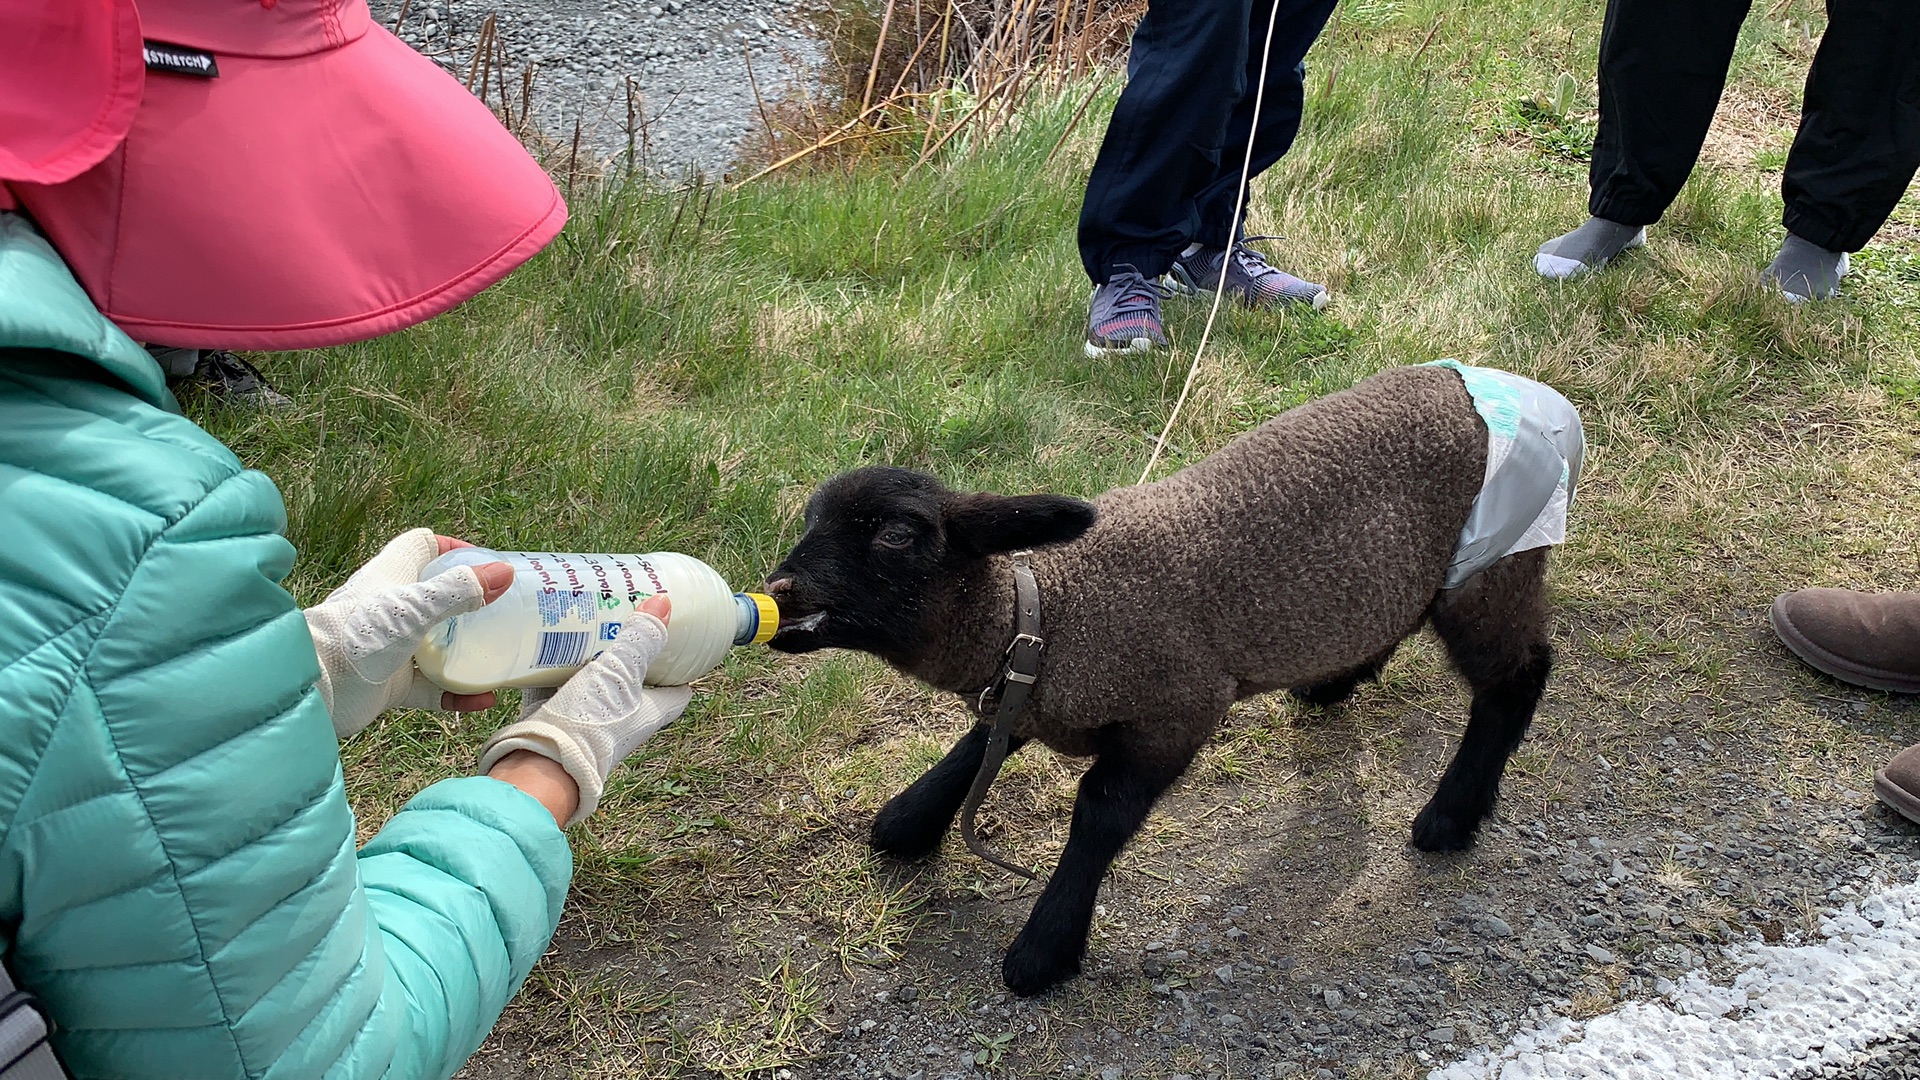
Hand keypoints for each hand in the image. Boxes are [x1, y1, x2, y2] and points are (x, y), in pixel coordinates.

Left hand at [304, 529, 513, 738]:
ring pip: (436, 645)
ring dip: (467, 651)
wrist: (315, 687)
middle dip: (469, 602)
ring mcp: (391, 648)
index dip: (452, 549)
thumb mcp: (415, 606)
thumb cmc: (358, 634)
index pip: (422, 546)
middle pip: (435, 596)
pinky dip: (457, 694)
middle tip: (505, 610)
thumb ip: (459, 591)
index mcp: (392, 575)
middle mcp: (391, 608)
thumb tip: (506, 572)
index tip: (485, 563)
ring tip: (501, 654)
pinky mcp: (390, 684)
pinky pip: (432, 688)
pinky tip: (485, 699)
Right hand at [477, 596, 691, 825]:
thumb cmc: (591, 723)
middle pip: (634, 682)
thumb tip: (665, 603)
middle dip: (631, 653)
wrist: (541, 765)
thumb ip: (640, 639)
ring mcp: (588, 719)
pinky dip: (553, 665)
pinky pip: (556, 685)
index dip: (682, 671)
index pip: (678, 691)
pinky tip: (546, 641)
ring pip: (593, 680)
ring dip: (591, 656)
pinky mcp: (554, 717)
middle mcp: (623, 718)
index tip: (680, 644)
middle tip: (627, 617)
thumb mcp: (620, 673)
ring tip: (588, 620)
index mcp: (651, 712)